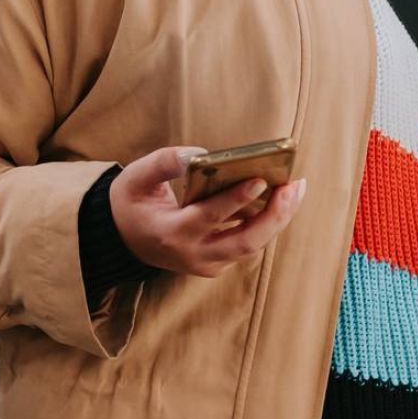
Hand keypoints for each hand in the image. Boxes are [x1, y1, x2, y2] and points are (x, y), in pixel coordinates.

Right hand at [110, 146, 307, 278]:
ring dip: (278, 219)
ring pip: (252, 246)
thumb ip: (164, 162)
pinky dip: (267, 223)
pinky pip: (247, 244)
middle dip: (275, 216)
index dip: (237, 199)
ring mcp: (206, 264)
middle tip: (295, 186)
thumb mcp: (136, 177)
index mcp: (171, 233)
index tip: (260, 179)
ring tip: (296, 189)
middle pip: (245, 242)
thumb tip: (200, 154)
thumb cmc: (131, 202)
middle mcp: (193, 255)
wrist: (121, 239)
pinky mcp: (216, 263)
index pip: (210, 217)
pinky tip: (281, 199)